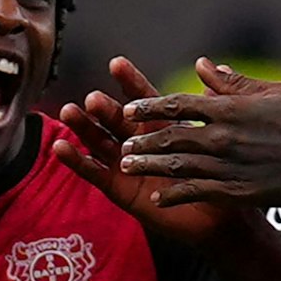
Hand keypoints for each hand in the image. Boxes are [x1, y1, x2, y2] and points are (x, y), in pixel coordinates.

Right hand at [56, 56, 233, 245]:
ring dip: (84, 127)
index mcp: (162, 125)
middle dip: (104, 107)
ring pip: (100, 141)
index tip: (117, 63)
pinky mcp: (119, 189)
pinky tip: (61, 148)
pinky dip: (78, 160)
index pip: (144, 99)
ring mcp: (127, 165)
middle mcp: (141, 142)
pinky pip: (95, 173)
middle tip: (92, 98)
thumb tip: (219, 67)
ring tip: (69, 112)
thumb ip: (211, 105)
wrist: (219, 217)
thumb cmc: (218, 176)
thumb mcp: (214, 138)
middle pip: (117, 119)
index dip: (131, 81)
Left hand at [120, 59, 280, 206]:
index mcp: (233, 108)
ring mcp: (232, 167)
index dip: (151, 107)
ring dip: (150, 166)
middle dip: (144, 139)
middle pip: (172, 137)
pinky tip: (159, 198)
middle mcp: (226, 137)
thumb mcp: (274, 91)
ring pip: (179, 167)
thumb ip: (233, 81)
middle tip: (122, 141)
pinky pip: (199, 193)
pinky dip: (175, 195)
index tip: (130, 108)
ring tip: (128, 164)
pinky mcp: (241, 192)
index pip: (180, 104)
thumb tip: (203, 64)